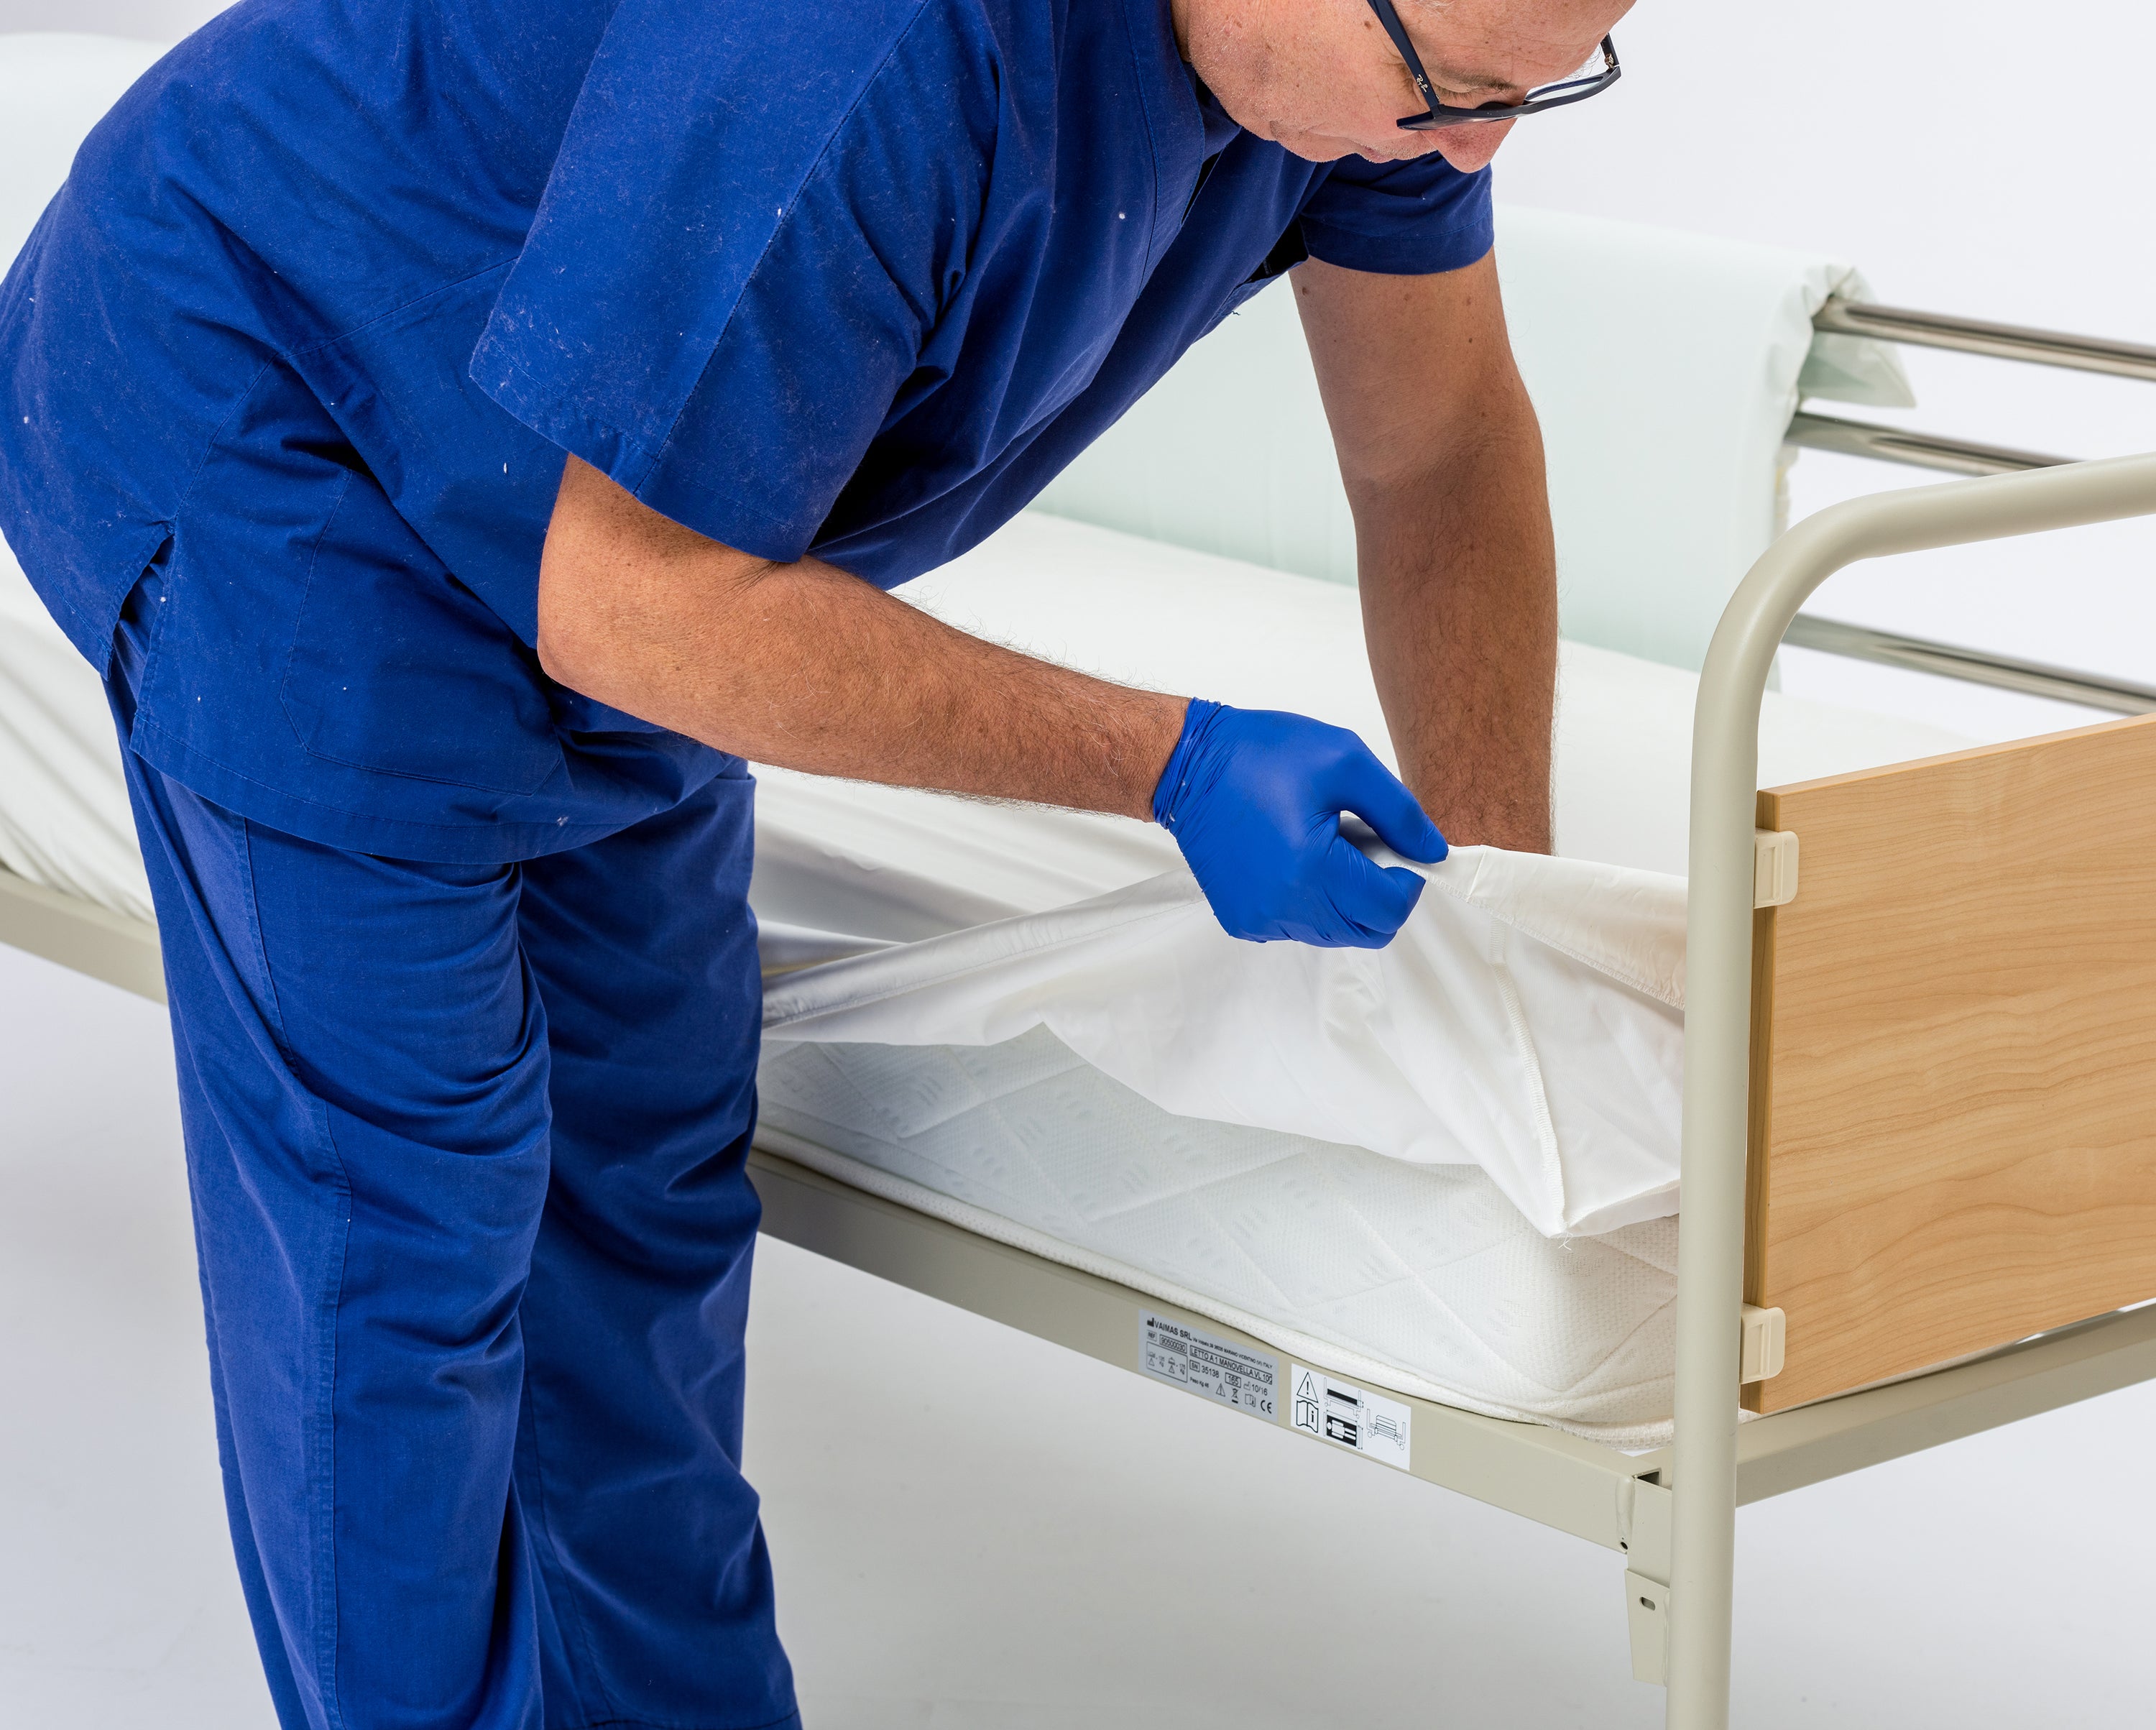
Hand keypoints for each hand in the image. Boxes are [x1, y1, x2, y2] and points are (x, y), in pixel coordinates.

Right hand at [1152, 701, 1447, 947]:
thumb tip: (1433, 852)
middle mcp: (1283, 907)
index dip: (1409, 878)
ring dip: (1347, 898)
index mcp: (1311, 870)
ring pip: (1336, 933)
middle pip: (1368, 932)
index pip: (1391, 908)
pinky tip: (1297, 858)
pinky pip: (1300, 927)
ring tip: (1325, 846)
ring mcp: (1260, 920)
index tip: (1400, 847)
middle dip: (1382, 893)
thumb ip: (1400, 812)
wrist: (1187, 766)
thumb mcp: (1344, 761)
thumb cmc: (1259, 755)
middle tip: (1365, 845)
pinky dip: (1314, 902)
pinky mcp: (1243, 921)